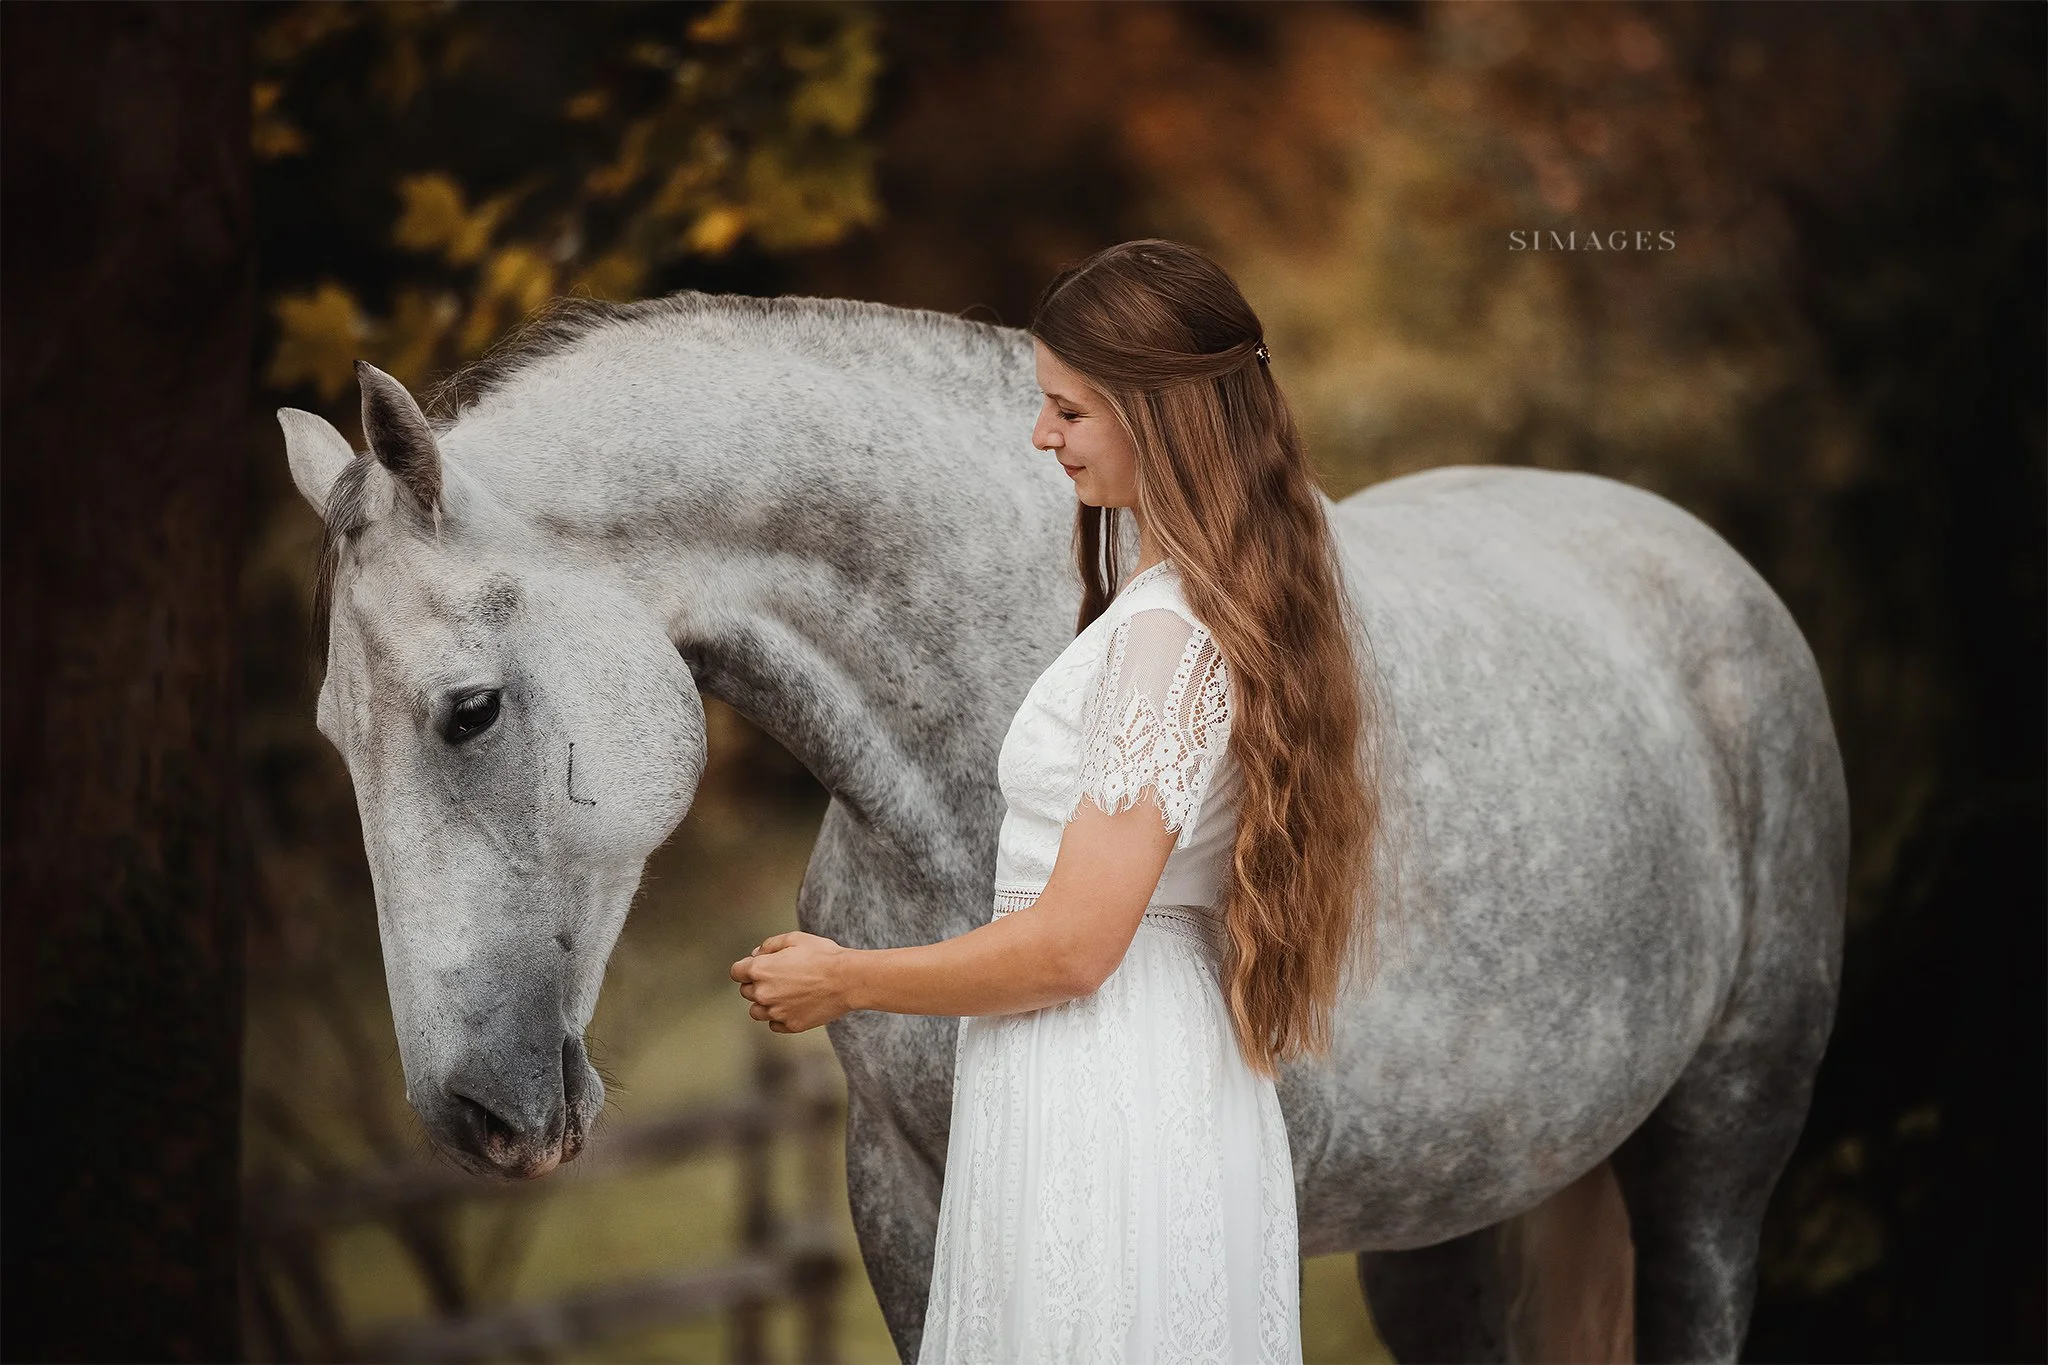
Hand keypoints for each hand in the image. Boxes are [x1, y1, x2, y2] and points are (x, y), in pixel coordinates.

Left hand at [730, 931, 854, 1033]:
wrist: (848, 980)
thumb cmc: (824, 957)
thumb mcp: (795, 939)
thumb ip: (770, 945)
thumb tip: (757, 954)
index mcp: (760, 970)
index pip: (736, 972)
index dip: (745, 968)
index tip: (755, 967)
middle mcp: (763, 993)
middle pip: (746, 992)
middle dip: (757, 984)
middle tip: (778, 977)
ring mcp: (776, 1012)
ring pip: (757, 1012)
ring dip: (765, 1003)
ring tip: (784, 994)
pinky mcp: (790, 1025)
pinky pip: (774, 1024)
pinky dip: (779, 1017)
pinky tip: (793, 1005)